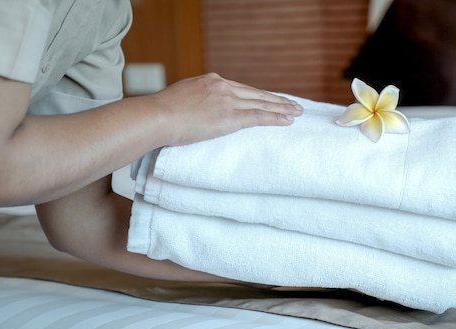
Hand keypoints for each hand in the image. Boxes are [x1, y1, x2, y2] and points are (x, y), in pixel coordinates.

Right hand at [147, 73, 303, 145]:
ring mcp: (228, 100)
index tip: (270, 99)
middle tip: (293, 104)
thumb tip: (199, 109)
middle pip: (257, 94)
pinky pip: (259, 116)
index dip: (259, 95)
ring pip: (262, 104)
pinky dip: (276, 118)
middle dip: (277, 100)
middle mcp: (223, 87)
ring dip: (282, 109)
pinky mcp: (230, 116)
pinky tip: (288, 120)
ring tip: (297, 112)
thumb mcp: (182, 96)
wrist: (158, 116)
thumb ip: (197, 99)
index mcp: (212, 80)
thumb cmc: (163, 112)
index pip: (242, 89)